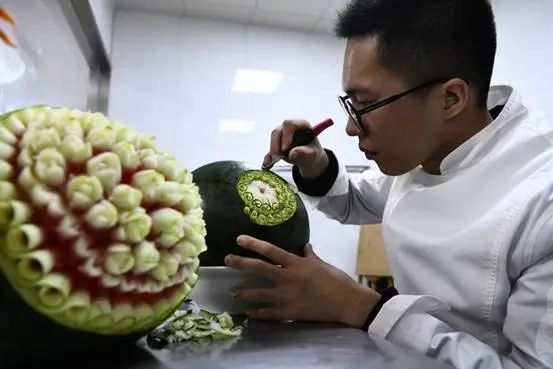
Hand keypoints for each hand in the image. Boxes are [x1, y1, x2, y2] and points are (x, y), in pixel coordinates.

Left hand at [224, 235, 380, 326]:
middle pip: (259, 269)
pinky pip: (269, 313)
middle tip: (227, 260)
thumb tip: (305, 246)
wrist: (347, 302)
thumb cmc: (337, 280)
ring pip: (259, 294)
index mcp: (297, 264)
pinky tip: (249, 313)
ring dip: (244, 293)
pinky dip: (258, 313)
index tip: (239, 239)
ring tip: (233, 292)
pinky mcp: (290, 312)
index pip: (270, 251)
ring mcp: (288, 296)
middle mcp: (289, 278)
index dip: (253, 244)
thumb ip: (310, 256)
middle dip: (241, 263)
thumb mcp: (322, 264)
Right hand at [263, 119, 328, 178]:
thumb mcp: (313, 154)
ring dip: (272, 150)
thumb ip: (305, 153)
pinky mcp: (276, 144)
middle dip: (275, 144)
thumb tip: (293, 153)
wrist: (309, 159)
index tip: (285, 148)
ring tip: (274, 161)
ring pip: (273, 139)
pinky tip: (268, 163)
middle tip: (276, 157)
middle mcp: (289, 127)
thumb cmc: (313, 152)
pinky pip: (270, 149)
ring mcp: (282, 135)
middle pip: (278, 131)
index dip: (285, 135)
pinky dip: (268, 156)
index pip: (289, 124)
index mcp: (301, 124)